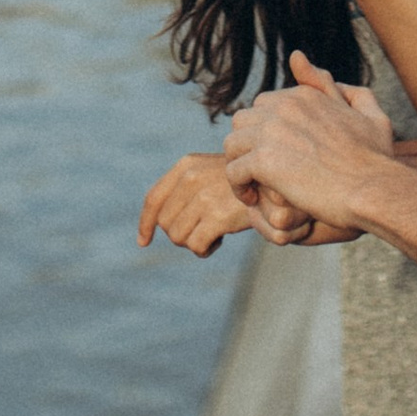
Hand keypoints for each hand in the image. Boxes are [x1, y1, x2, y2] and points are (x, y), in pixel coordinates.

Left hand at [137, 151, 257, 258]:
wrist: (273, 184)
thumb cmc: (240, 184)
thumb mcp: (208, 173)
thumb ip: (183, 189)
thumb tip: (156, 223)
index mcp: (186, 165)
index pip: (153, 198)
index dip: (145, 223)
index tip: (143, 241)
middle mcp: (191, 178)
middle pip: (165, 223)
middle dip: (179, 233)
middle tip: (201, 229)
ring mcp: (204, 196)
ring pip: (178, 237)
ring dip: (193, 242)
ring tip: (213, 232)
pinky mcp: (217, 216)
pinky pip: (196, 246)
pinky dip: (205, 250)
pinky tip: (219, 240)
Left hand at [227, 53, 395, 232]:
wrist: (374, 189)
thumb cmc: (377, 158)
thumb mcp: (367, 112)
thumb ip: (333, 86)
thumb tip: (296, 56)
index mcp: (304, 95)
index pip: (264, 105)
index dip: (267, 132)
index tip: (277, 155)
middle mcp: (284, 107)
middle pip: (244, 121)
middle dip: (249, 145)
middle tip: (261, 172)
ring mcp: (272, 132)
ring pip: (233, 144)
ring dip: (240, 165)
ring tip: (254, 186)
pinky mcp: (264, 161)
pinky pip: (233, 171)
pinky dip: (239, 187)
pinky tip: (254, 199)